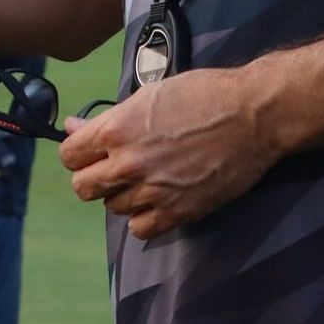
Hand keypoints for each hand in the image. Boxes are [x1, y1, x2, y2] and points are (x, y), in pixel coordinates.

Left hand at [59, 67, 281, 240]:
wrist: (253, 116)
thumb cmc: (205, 95)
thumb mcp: (151, 94)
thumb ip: (110, 117)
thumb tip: (75, 127)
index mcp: (117, 130)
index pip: (70, 156)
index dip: (79, 152)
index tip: (90, 151)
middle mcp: (128, 165)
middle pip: (83, 188)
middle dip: (94, 176)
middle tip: (114, 167)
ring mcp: (152, 192)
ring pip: (112, 208)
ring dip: (123, 194)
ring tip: (146, 177)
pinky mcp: (177, 212)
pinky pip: (140, 228)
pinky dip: (144, 216)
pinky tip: (157, 198)